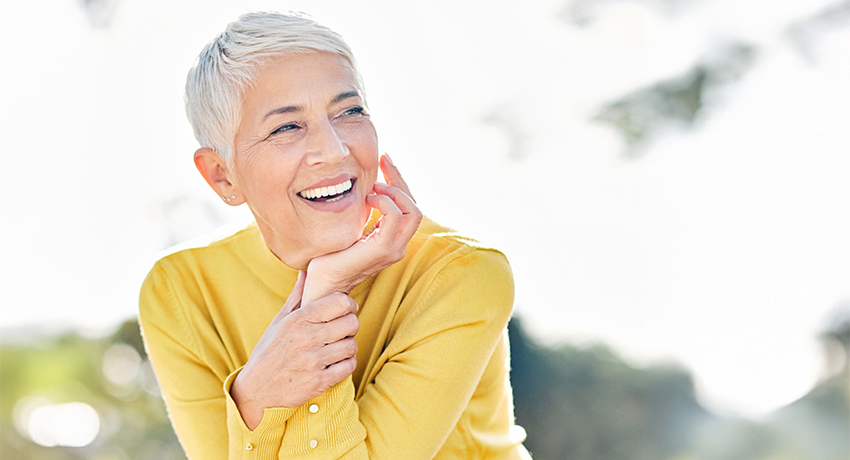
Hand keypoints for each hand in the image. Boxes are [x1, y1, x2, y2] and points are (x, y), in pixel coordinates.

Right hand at [230, 270, 359, 429]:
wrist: (256, 390)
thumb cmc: (269, 351)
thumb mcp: (279, 321)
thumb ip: (297, 297)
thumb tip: (306, 272)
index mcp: (298, 319)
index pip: (340, 302)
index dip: (349, 305)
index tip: (345, 311)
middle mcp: (306, 338)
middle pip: (351, 323)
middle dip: (350, 326)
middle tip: (342, 331)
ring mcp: (313, 361)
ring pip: (351, 346)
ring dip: (348, 347)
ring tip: (337, 348)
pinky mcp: (319, 382)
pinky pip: (348, 367)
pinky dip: (346, 365)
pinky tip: (336, 364)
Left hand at [303, 154, 421, 302]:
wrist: (321, 285)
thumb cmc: (329, 259)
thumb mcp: (349, 229)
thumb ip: (360, 214)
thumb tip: (358, 186)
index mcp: (391, 239)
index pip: (407, 206)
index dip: (398, 181)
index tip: (384, 160)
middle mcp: (398, 245)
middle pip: (414, 205)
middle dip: (399, 178)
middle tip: (384, 159)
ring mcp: (393, 249)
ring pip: (412, 210)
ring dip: (394, 190)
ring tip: (373, 185)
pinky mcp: (382, 249)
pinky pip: (394, 217)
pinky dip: (385, 201)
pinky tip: (369, 197)